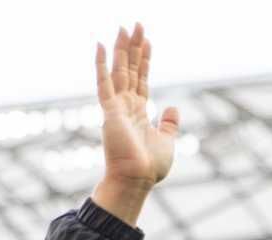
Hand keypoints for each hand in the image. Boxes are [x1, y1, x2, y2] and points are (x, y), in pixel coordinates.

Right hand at [92, 23, 180, 224]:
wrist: (136, 181)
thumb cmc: (148, 168)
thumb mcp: (167, 141)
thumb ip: (168, 124)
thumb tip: (171, 108)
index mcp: (138, 112)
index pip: (141, 79)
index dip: (144, 59)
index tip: (147, 40)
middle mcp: (125, 106)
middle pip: (129, 70)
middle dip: (133, 47)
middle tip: (135, 25)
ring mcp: (116, 107)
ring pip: (118, 71)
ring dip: (121, 49)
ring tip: (124, 27)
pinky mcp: (109, 111)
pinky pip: (104, 83)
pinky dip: (101, 64)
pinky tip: (100, 45)